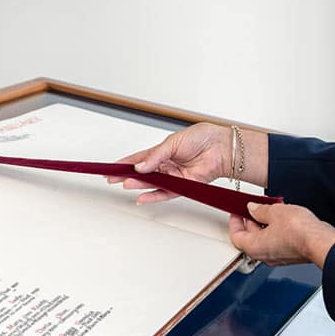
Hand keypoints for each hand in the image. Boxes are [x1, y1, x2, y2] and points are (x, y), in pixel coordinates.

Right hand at [107, 123, 230, 203]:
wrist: (222, 147)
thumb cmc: (202, 138)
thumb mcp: (173, 142)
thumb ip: (155, 156)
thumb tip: (140, 166)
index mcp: (162, 151)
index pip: (139, 158)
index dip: (125, 164)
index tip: (112, 168)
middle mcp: (166, 165)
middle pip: (143, 173)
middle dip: (127, 176)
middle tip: (113, 179)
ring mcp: (174, 176)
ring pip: (152, 183)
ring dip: (138, 185)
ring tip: (126, 185)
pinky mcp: (183, 185)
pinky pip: (165, 193)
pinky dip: (153, 196)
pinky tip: (142, 197)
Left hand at [229, 202, 334, 267]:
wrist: (319, 241)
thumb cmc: (298, 232)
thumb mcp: (274, 212)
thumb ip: (259, 209)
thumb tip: (253, 208)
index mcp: (253, 247)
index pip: (236, 235)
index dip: (234, 222)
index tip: (236, 212)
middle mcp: (263, 255)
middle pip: (249, 237)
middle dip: (251, 220)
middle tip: (253, 207)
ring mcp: (277, 256)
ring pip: (264, 239)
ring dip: (264, 224)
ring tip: (271, 210)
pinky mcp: (289, 254)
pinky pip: (276, 241)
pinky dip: (275, 230)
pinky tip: (282, 219)